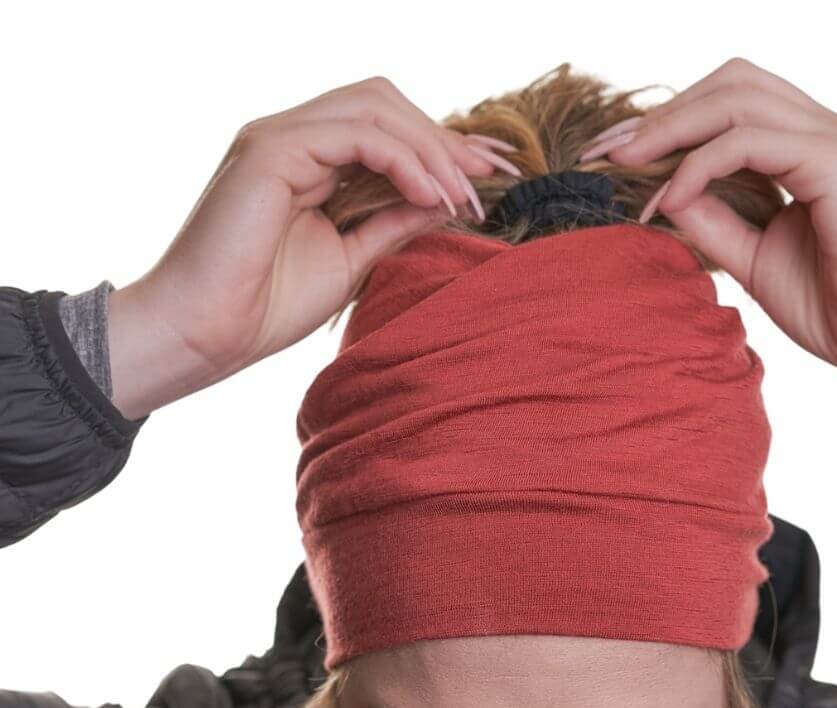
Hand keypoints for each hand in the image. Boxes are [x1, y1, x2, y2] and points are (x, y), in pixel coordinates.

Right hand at [108, 76, 510, 419]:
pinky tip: (430, 195)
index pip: (384, 127)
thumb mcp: (350, 260)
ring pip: (374, 108)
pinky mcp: (269, 149)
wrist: (206, 334)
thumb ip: (391, 223)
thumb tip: (442, 202)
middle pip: (385, 103)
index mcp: (307, 160)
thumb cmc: (265, 306)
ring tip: (463, 195)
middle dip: (444, 138)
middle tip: (488, 177)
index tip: (488, 177)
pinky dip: (402, 159)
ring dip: (430, 148)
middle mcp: (292, 137)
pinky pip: (355, 135)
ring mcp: (278, 137)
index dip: (440, 146)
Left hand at [584, 57, 836, 421]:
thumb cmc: (833, 305)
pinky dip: (700, 164)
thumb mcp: (751, 257)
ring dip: (671, 128)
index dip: (668, 123)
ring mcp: (832, 140)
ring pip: (737, 98)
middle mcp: (820, 131)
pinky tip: (670, 198)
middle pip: (729, 83)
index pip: (729, 104)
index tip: (614, 156)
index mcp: (804, 148)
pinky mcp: (836, 161)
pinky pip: (749, 141)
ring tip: (626, 163)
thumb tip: (663, 192)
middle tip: (607, 151)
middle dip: (661, 113)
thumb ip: (712, 218)